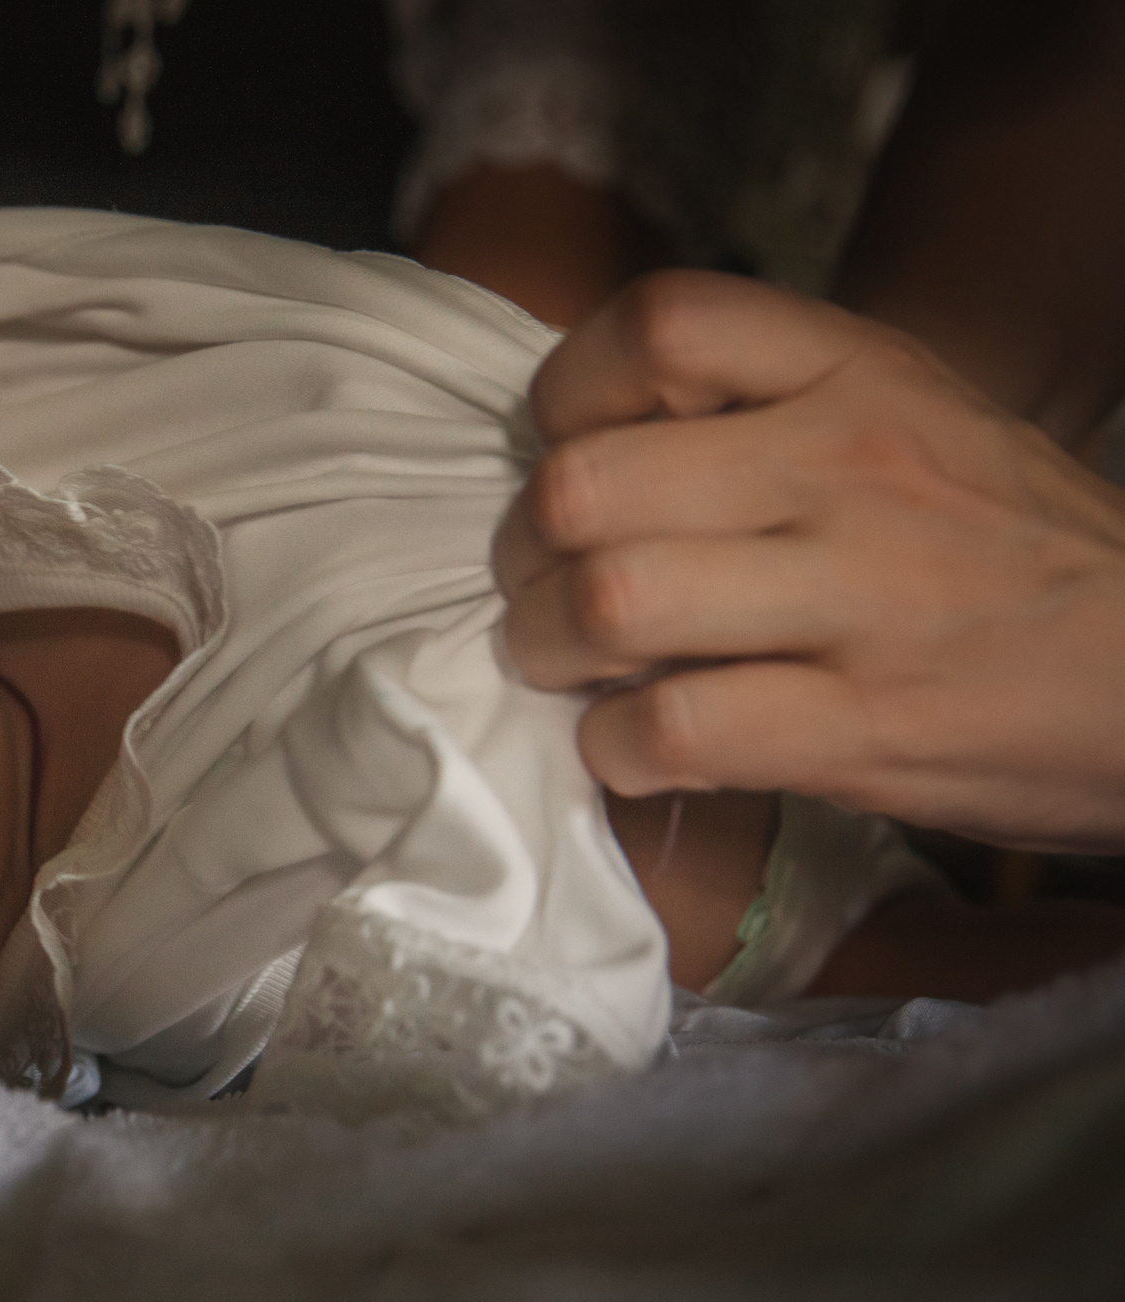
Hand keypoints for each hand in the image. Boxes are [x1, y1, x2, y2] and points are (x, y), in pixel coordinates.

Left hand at [497, 270, 1124, 853]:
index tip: (575, 454)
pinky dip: (616, 748)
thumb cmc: (1002, 552)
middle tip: (546, 591)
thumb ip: (762, 406)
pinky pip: (666, 728)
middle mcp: (854, 466)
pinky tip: (640, 743)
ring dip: (553, 653)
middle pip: (586, 485)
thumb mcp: (909, 420)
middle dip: (527, 555)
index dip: (570, 397)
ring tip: (579, 670)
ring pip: (607, 603)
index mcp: (861, 373)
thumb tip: (581, 439)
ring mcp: (862, 596)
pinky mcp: (861, 726)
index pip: (657, 325)